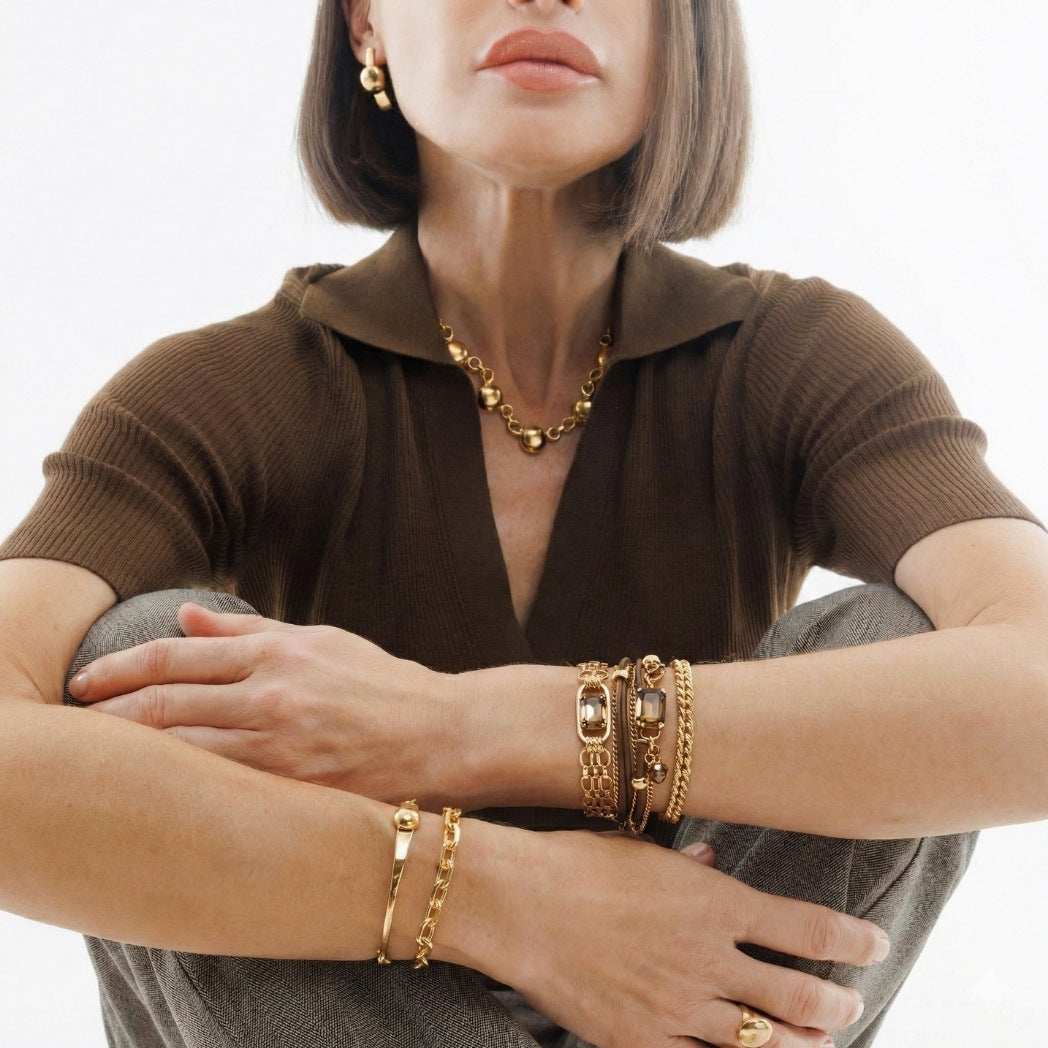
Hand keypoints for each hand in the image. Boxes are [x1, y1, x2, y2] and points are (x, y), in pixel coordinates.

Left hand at [68, 603, 447, 803]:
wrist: (447, 733)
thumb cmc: (385, 684)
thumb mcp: (320, 642)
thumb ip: (250, 630)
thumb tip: (186, 617)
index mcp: (277, 652)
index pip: (176, 656)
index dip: (120, 668)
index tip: (84, 681)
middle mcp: (272, 695)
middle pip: (165, 705)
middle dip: (107, 714)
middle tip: (72, 724)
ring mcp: (282, 747)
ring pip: (182, 752)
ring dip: (131, 757)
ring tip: (96, 763)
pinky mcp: (296, 791)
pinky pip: (220, 792)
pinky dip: (180, 789)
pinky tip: (155, 794)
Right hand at [485, 829, 884, 1047]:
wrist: (517, 903)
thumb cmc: (578, 865)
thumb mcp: (644, 852)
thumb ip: (691, 867)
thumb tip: (717, 865)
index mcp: (716, 903)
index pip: (811, 930)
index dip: (855, 941)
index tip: (876, 944)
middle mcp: (710, 959)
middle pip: (802, 996)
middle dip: (837, 1003)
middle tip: (848, 1003)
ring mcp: (679, 1008)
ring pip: (766, 1043)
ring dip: (803, 1044)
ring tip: (816, 1042)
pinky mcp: (643, 1043)